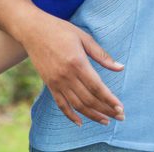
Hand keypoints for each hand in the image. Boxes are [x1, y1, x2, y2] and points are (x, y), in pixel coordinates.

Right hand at [21, 12, 124, 126]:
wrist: (32, 30)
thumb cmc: (60, 30)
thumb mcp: (84, 37)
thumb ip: (102, 55)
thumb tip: (120, 68)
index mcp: (78, 63)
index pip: (97, 87)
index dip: (110, 100)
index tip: (121, 108)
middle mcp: (66, 76)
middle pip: (89, 99)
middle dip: (106, 110)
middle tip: (120, 116)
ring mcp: (56, 82)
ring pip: (77, 105)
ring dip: (92, 115)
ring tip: (106, 121)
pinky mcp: (49, 84)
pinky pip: (61, 104)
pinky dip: (70, 115)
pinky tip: (80, 122)